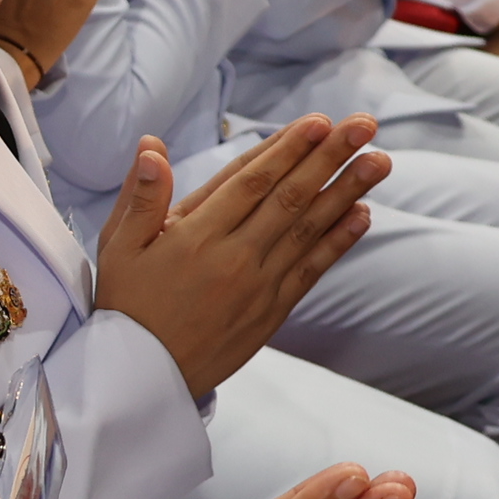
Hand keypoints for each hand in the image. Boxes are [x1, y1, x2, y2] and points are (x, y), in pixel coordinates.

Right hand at [90, 115, 387, 394]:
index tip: (318, 121)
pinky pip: (312, 269)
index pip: (251, 182)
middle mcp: (234, 257)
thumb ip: (141, 196)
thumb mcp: (119, 247)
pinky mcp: (273, 310)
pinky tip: (362, 214)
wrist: (144, 377)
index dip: (287, 149)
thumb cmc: (127, 305)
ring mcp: (259, 285)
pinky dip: (338, 241)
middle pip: (290, 198)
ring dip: (348, 192)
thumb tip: (152, 147)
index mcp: (195, 236)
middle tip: (363, 126)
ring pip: (309, 229)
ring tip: (380, 160)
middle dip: (330, 158)